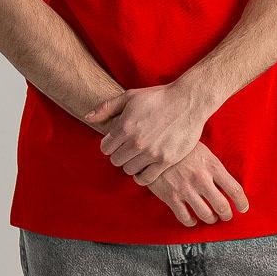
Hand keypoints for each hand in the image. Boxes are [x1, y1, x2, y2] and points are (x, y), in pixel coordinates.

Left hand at [83, 81, 212, 185]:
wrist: (188, 101)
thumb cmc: (158, 97)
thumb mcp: (129, 96)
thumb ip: (106, 108)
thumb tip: (88, 117)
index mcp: (125, 127)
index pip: (105, 148)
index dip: (110, 145)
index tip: (118, 142)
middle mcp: (136, 142)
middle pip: (116, 160)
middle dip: (120, 154)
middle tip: (129, 148)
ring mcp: (151, 153)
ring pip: (129, 170)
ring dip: (132, 164)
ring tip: (139, 156)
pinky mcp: (166, 160)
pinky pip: (146, 179)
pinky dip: (142, 176)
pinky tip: (145, 167)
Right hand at [145, 141, 249, 226]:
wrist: (153, 146)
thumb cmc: (181, 148)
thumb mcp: (203, 152)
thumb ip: (214, 168)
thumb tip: (226, 185)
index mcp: (212, 166)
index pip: (235, 189)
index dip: (242, 202)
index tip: (243, 208)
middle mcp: (201, 179)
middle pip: (222, 206)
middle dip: (226, 214)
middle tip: (226, 215)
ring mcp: (186, 189)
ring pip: (206, 214)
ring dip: (211, 219)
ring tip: (211, 218)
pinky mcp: (171, 196)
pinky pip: (185, 217)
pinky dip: (191, 222)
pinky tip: (192, 219)